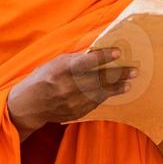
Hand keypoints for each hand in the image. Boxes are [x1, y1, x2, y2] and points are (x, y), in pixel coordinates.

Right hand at [6, 48, 135, 140]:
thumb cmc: (42, 78)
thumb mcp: (54, 63)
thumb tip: (98, 51)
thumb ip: (75, 59)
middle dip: (118, 74)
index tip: (117, 52)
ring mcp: (72, 102)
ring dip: (117, 87)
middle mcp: (67, 86)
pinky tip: (116, 90)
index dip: (102, 57)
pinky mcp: (76, 112)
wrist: (29, 105)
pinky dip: (106, 95)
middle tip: (134, 69)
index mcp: (61, 70)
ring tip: (129, 81)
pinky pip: (95, 102)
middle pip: (98, 79)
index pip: (86, 62)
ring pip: (100, 92)